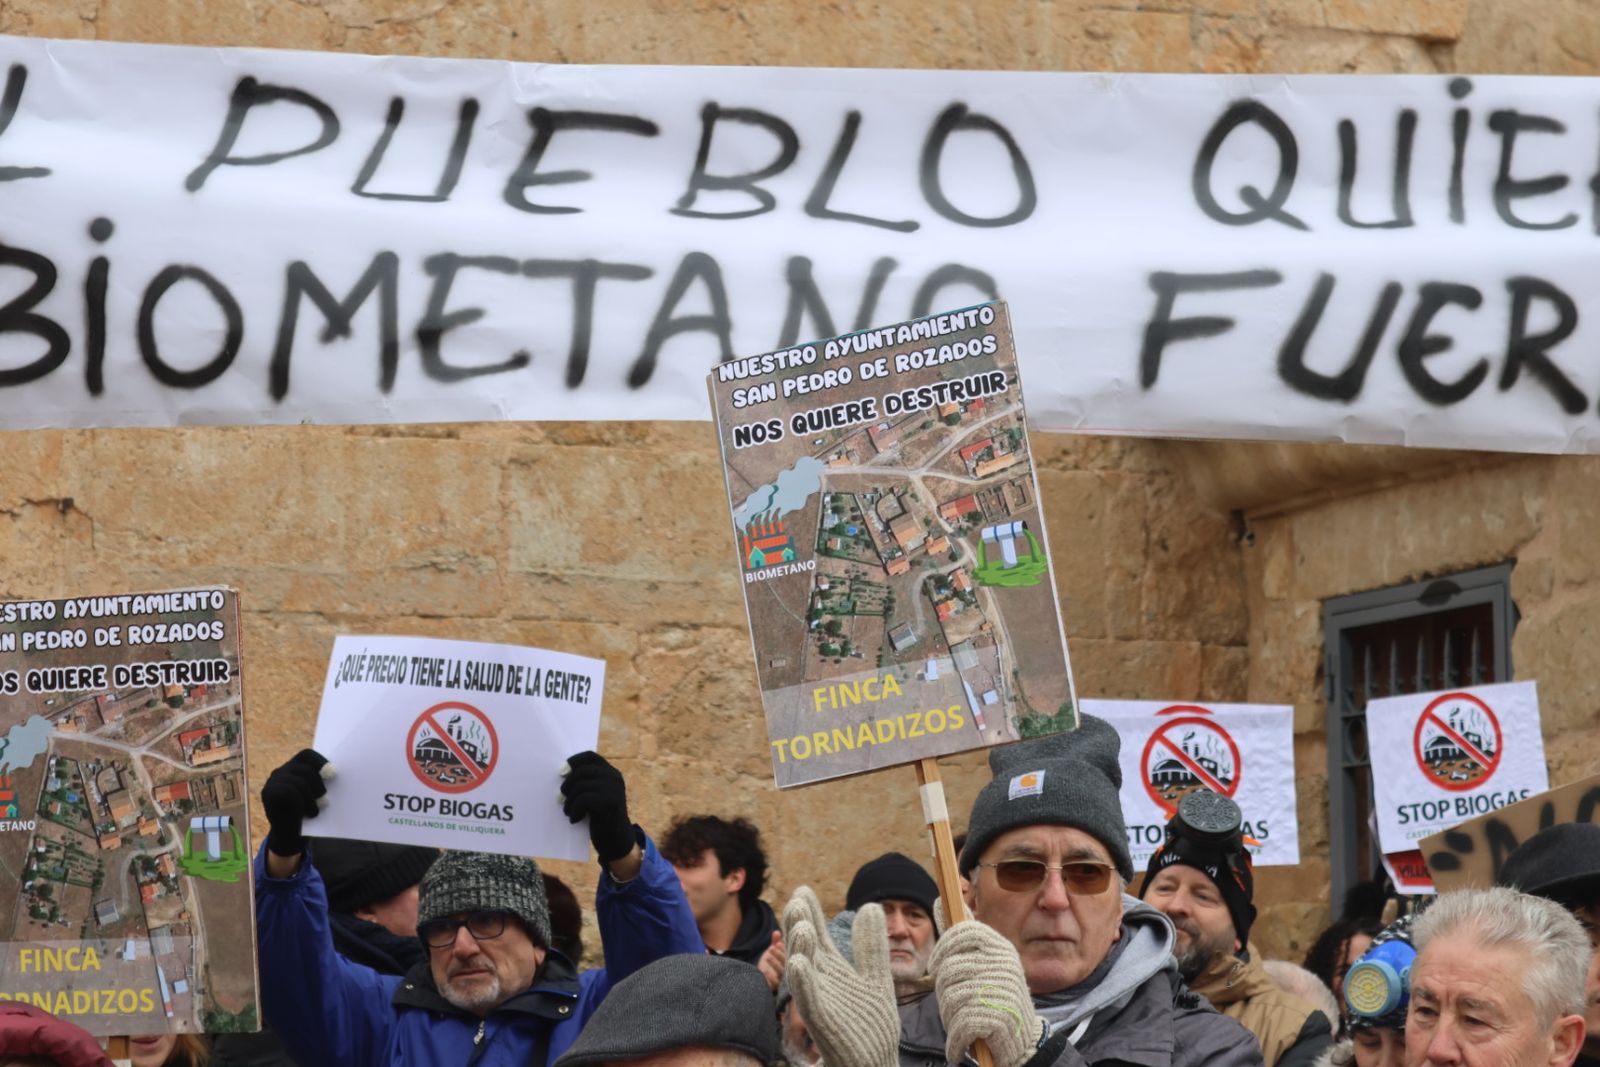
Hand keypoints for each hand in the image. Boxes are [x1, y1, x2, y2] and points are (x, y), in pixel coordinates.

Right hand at [260, 749, 331, 859]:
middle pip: (305, 770)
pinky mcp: (267, 792)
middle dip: (318, 786)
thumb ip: (322, 781)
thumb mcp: (316, 794)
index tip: (333, 775)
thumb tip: (335, 772)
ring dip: (311, 799)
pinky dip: (301, 803)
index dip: (320, 762)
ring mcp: (273, 781)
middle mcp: (282, 770)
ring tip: (315, 811)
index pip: (307, 754)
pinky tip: (304, 813)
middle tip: (325, 801)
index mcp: (295, 766)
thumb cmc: (307, 812)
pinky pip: (288, 792)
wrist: (289, 835)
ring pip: (299, 782)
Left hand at [559, 751, 633, 864]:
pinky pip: (583, 800)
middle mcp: (614, 778)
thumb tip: (561, 772)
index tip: (561, 773)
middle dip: (568, 785)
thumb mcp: (595, 796)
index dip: (573, 761)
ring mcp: (614, 789)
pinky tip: (575, 819)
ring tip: (569, 812)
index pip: (590, 756)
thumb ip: (585, 783)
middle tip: (562, 799)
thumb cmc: (600, 819)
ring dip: (569, 801)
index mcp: (611, 773)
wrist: (617, 842)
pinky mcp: (611, 802)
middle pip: (582, 771)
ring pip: (581, 786)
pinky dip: (575, 810)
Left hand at [757, 929, 785, 992]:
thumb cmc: (770, 964)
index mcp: (787, 960)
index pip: (787, 955)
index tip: (777, 944)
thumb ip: (775, 942)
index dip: (783, 950)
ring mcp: (782, 978)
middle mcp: (786, 969)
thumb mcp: (773, 952)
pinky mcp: (776, 985)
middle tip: (771, 948)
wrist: (763, 979)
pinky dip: (770, 977)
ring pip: (781, 971)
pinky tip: (765, 971)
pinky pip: (775, 982)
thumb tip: (776, 932)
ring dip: (775, 964)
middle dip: (779, 955)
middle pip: (785, 962)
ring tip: (767, 957)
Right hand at [783, 886, 899, 1066]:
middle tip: (797, 901)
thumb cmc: (871, 1025)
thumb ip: (871, 946)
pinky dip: (803, 982)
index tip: (803, 890)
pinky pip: (809, 1000)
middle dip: (800, 925)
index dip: (809, 914)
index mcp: (830, 969)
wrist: (875, 1064)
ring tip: (801, 926)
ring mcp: (819, 1001)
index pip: (816, 935)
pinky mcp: (822, 1023)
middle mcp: (819, 982)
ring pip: (802, 971)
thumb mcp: (876, 978)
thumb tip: (871, 906)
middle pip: (805, 948)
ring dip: (800, 949)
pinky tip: (799, 963)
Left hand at [931, 920, 1048, 1066]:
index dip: (943, 947)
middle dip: (943, 993)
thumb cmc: (996, 997)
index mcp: (1001, 948)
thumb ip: (963, 935)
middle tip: (951, 1006)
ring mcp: (1002, 989)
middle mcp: (1004, 965)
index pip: (965, 931)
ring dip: (949, 1017)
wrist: (1024, 1041)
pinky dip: (955, 1039)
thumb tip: (939, 900)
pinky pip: (960, 1023)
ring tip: (959, 1023)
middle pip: (950, 970)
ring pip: (951, 997)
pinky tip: (958, 1047)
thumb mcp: (985, 962)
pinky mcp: (998, 1016)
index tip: (934, 967)